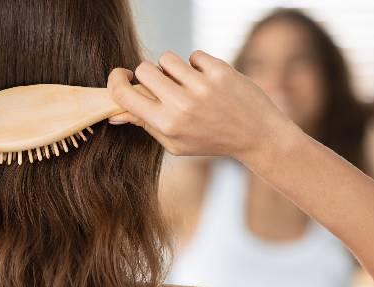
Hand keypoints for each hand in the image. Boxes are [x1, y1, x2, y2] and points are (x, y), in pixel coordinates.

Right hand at [107, 50, 296, 158]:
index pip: (124, 94)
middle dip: (147, 73)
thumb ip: (146, 125)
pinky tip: (206, 80)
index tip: (122, 78)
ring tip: (185, 82)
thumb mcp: (175, 143)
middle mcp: (182, 105)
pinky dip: (197, 65)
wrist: (258, 136)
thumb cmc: (211, 142)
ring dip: (172, 68)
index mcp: (167, 124)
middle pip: (144, 69)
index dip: (116, 81)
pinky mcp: (220, 71)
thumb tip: (115, 112)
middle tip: (160, 83)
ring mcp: (202, 87)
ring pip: (167, 58)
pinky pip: (193, 56)